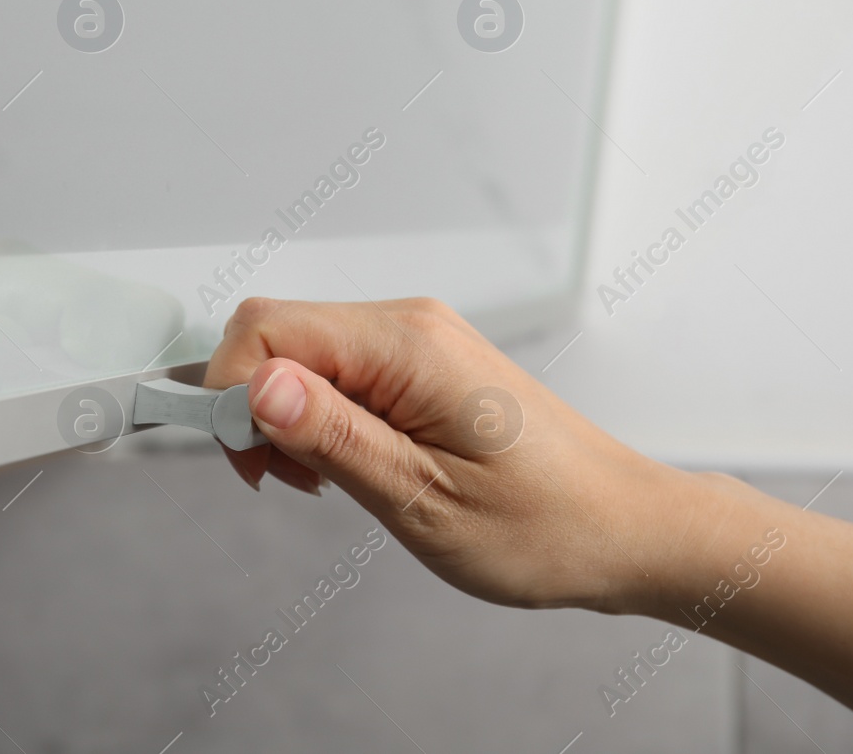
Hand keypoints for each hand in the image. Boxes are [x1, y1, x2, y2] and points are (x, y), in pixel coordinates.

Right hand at [203, 297, 714, 611]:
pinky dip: (322, 416)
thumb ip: (331, 434)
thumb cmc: (546, 526)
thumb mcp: (420, 499)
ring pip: (303, 352)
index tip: (246, 464)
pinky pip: (340, 369)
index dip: (229, 394)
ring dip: (287, 416)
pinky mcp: (424, 363)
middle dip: (252, 406)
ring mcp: (418, 339)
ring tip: (325, 483)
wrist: (624, 528)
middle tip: (284, 482)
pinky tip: (350, 466)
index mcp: (407, 346)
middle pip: (276, 333)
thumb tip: (254, 386)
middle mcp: (410, 324)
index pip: (265, 329)